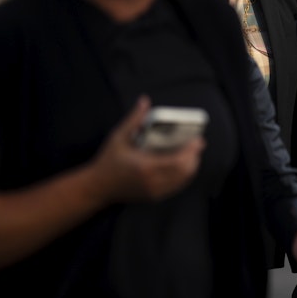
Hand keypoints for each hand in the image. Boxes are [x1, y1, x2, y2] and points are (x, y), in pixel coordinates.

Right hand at [89, 95, 205, 203]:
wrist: (97, 187)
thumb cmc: (108, 161)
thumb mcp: (118, 136)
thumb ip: (134, 119)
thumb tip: (144, 100)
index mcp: (146, 166)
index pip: (179, 161)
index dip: (192, 150)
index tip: (198, 140)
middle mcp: (153, 181)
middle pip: (185, 171)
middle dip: (194, 157)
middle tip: (197, 145)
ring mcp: (154, 191)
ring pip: (183, 181)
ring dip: (191, 167)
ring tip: (192, 154)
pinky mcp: (154, 196)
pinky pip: (176, 187)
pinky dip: (184, 176)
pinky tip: (183, 167)